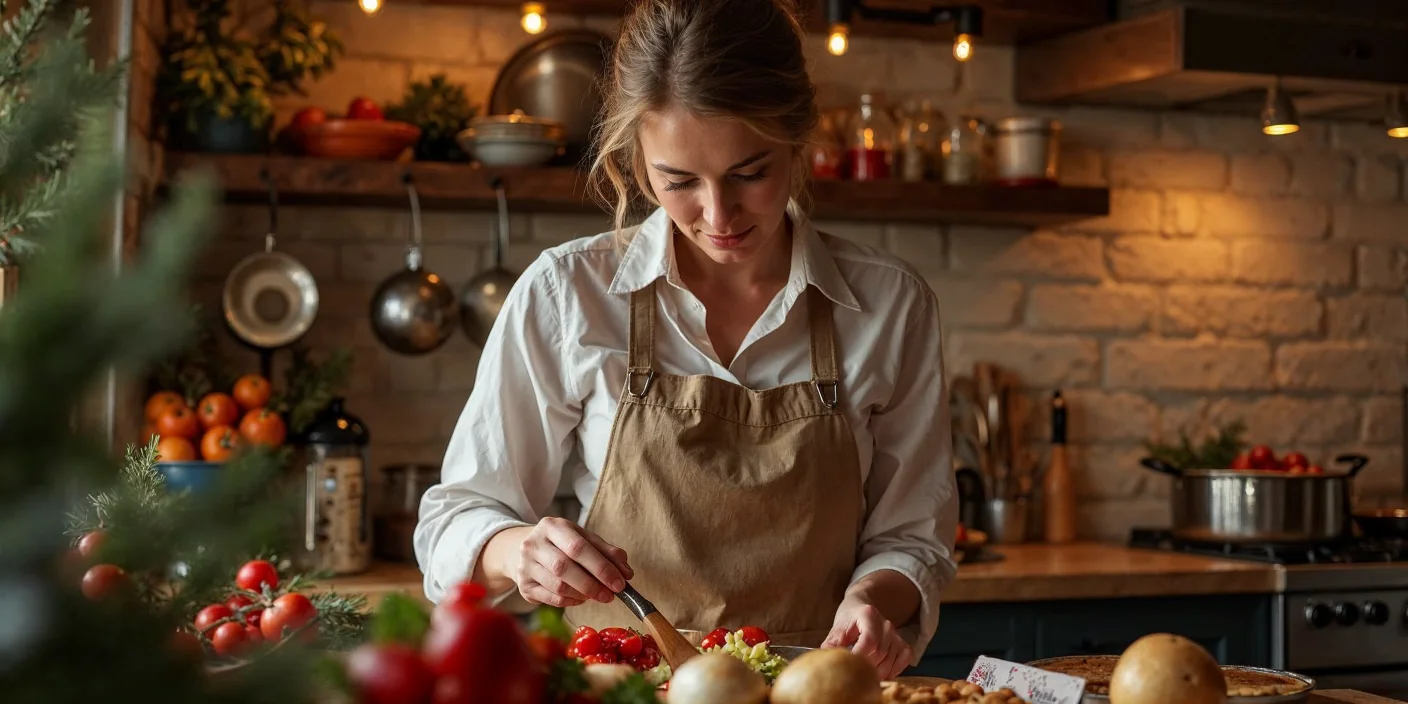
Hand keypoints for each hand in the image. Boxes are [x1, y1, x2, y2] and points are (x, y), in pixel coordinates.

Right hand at [511, 517, 632, 607]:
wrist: (521, 549)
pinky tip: (580, 598)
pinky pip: (551, 598)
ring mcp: (525, 566)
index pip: (578, 546)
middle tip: (610, 595)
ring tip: (596, 595)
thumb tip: (626, 573)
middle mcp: (533, 544)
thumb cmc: (560, 544)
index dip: (601, 566)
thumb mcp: (582, 538)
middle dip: (592, 584)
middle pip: (564, 567)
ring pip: (558, 586)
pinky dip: (571, 601)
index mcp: (552, 526)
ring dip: (582, 594)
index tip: (619, 582)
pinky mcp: (523, 586)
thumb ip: (606, 552)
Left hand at [822, 596, 912, 680]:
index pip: (869, 641)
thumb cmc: (849, 618)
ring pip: (890, 662)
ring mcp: (896, 634)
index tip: (848, 666)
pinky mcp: (904, 643)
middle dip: (865, 668)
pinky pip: (903, 661)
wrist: (862, 607)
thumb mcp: (837, 627)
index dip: (859, 657)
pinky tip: (880, 672)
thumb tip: (828, 663)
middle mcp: (886, 624)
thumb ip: (832, 644)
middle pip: (879, 654)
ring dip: (877, 673)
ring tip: (863, 674)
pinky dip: (893, 671)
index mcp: (868, 615)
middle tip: (853, 674)